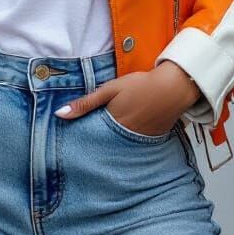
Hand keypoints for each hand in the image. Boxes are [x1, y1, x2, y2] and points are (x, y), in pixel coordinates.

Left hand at [53, 61, 201, 135]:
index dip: (81, 140)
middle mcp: (124, 137)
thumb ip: (86, 103)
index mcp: (112, 125)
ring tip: (100, 146)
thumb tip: (59, 114)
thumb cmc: (140, 85)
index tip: (71, 143)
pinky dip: (125, 143)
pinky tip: (121, 139)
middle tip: (82, 149)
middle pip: (103, 147)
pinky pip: (132, 146)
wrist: (173, 88)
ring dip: (109, 146)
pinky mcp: (150, 140)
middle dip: (94, 147)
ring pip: (117, 148)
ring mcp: (138, 142)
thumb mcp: (110, 89)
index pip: (90, 139)